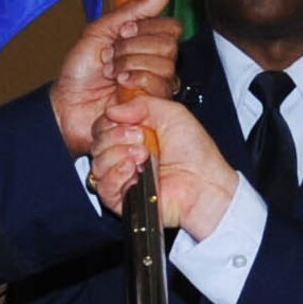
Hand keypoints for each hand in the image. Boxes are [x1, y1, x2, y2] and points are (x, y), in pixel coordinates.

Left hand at [49, 0, 181, 154]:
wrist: (66, 104)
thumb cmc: (79, 71)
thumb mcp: (98, 32)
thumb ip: (130, 12)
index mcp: (146, 43)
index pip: (171, 27)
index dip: (147, 27)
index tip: (122, 32)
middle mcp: (156, 63)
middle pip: (169, 46)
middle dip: (133, 47)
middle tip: (111, 55)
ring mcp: (156, 86)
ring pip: (165, 66)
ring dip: (131, 64)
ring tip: (111, 73)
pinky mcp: (154, 107)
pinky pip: (160, 86)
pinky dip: (136, 80)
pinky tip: (119, 85)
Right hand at [91, 95, 238, 236]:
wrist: (204, 183)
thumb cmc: (195, 154)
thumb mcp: (172, 114)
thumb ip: (141, 104)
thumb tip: (112, 110)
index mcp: (134, 135)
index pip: (103, 126)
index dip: (112, 122)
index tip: (134, 124)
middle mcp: (125, 155)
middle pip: (97, 143)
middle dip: (117, 137)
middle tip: (142, 139)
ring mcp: (122, 177)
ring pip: (98, 163)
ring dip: (119, 155)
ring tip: (144, 156)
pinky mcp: (122, 199)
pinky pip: (102, 186)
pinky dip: (116, 174)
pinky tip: (133, 170)